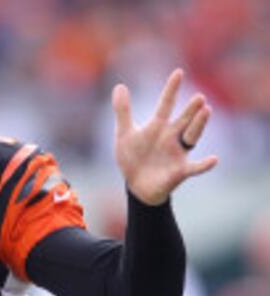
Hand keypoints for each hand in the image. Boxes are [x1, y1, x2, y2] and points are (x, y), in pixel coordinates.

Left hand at [112, 69, 217, 205]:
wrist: (136, 185)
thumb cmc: (132, 158)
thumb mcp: (125, 133)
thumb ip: (123, 111)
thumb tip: (119, 85)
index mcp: (158, 126)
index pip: (166, 104)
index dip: (171, 89)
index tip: (178, 72)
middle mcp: (172, 136)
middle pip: (184, 119)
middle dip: (191, 109)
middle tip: (199, 97)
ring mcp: (178, 153)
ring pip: (192, 136)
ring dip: (199, 125)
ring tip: (206, 112)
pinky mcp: (180, 170)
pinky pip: (195, 167)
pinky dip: (204, 165)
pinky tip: (213, 159)